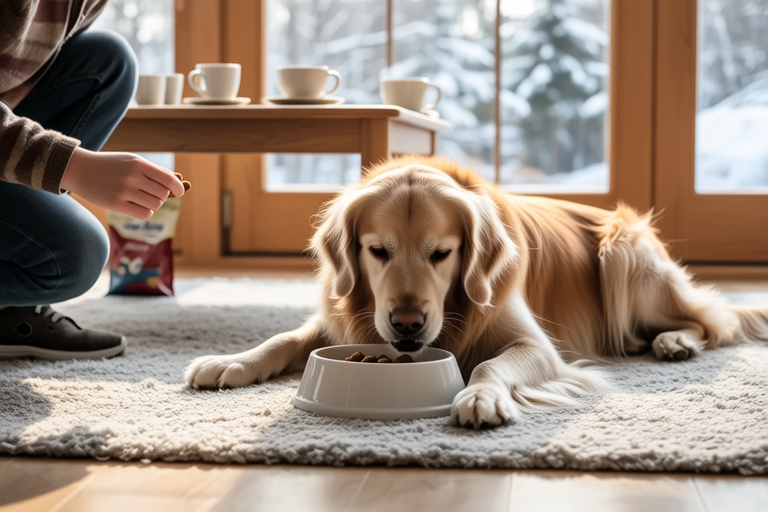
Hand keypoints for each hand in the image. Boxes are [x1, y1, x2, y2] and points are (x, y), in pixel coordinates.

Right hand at [61, 147, 185, 219]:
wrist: (80, 169)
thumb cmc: (111, 165)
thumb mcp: (132, 160)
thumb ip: (154, 170)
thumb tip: (177, 183)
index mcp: (139, 163)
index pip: (168, 179)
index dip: (178, 187)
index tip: (180, 192)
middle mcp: (132, 177)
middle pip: (163, 194)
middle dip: (162, 195)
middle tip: (151, 192)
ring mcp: (124, 191)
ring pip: (155, 205)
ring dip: (154, 204)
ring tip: (143, 198)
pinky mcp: (116, 204)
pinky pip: (144, 214)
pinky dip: (146, 212)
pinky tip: (138, 206)